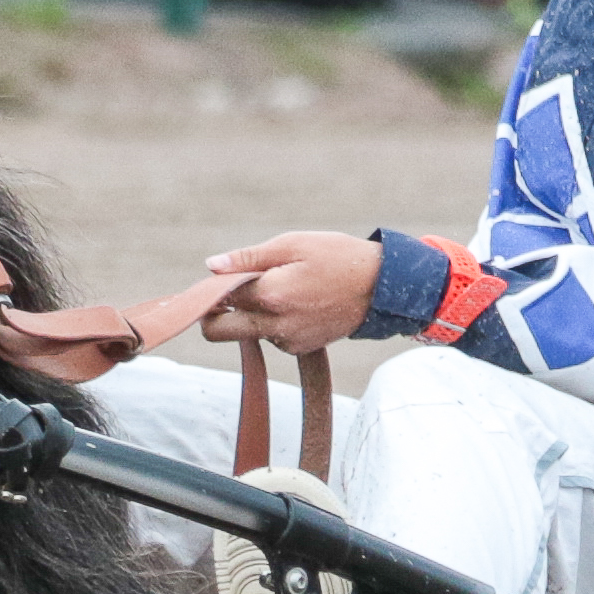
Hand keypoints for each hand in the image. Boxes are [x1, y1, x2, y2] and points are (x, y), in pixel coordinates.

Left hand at [196, 229, 389, 353]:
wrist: (381, 288)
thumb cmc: (337, 257)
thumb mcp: (292, 244)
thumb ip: (248, 258)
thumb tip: (211, 266)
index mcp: (270, 295)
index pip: (217, 298)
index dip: (214, 285)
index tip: (222, 276)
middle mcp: (274, 325)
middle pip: (218, 332)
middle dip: (214, 314)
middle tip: (228, 293)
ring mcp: (287, 341)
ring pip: (246, 333)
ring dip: (251, 314)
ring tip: (283, 288)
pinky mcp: (299, 349)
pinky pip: (271, 338)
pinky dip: (273, 322)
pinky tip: (297, 302)